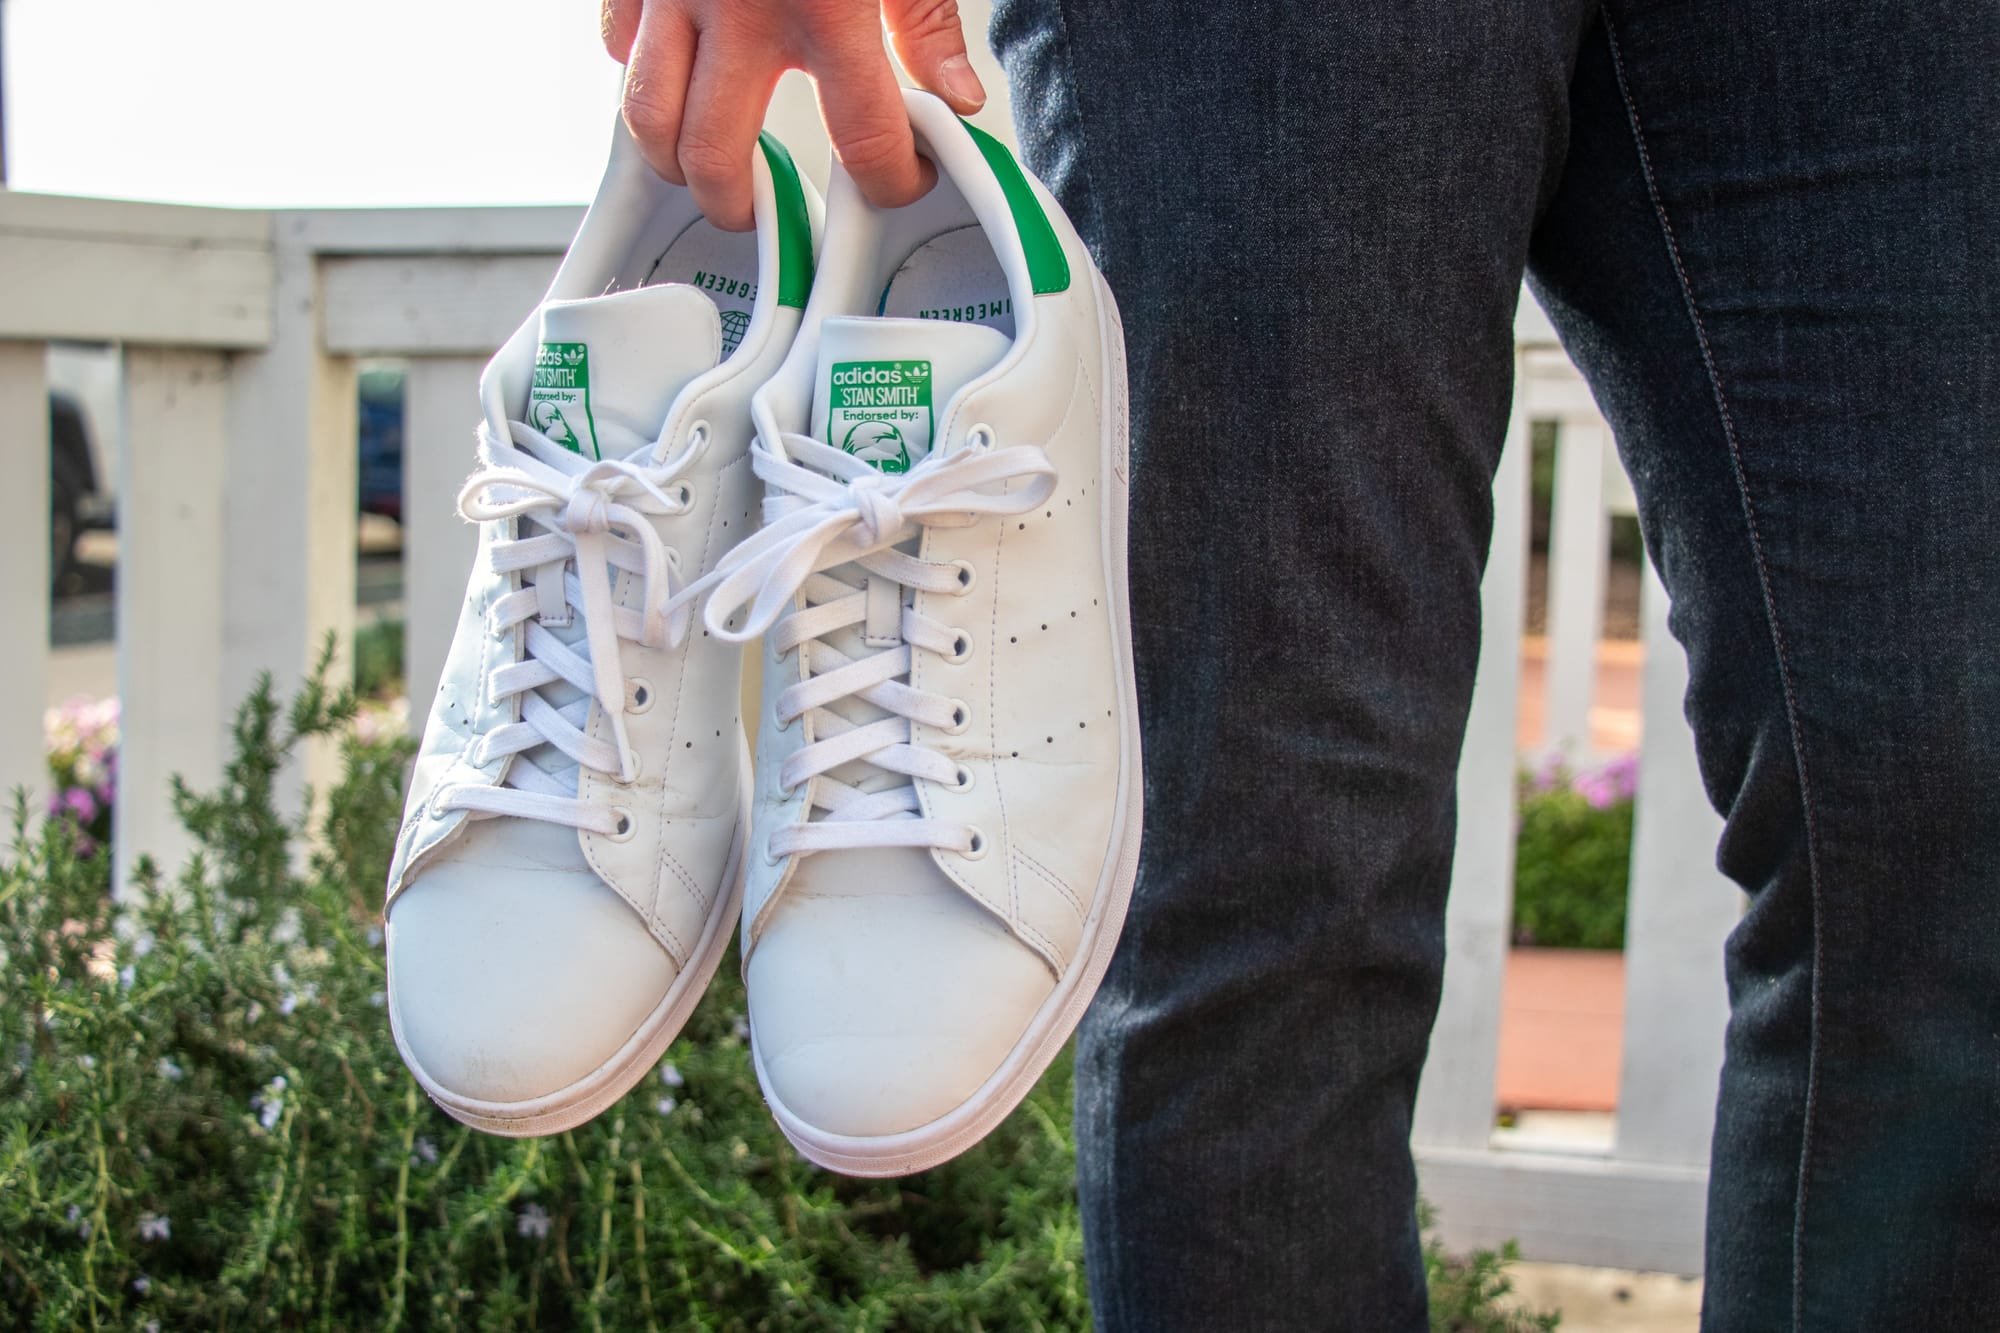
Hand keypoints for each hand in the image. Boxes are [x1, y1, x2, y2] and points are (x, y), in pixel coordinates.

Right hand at [602, 0, 986, 230]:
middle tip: (757, 210)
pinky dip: (636, 71)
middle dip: (737, 203)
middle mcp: (741, 8)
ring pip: (645, 114)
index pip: (864, 140)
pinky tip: (669, 75)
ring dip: (672, 158)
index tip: (898, 181)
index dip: (888, 181)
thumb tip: (955, 101)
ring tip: (702, 168)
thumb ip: (928, 22)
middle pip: (718, 154)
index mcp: (827, 7)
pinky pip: (615, 41)